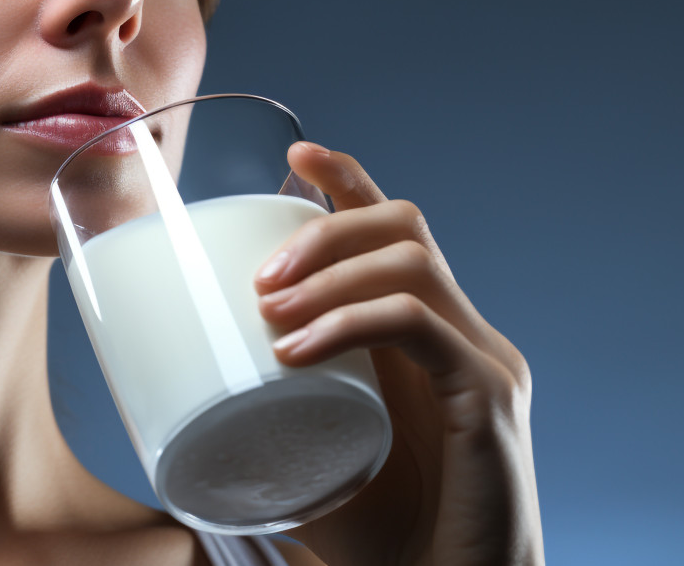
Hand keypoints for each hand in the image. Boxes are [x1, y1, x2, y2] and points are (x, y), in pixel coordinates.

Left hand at [256, 142, 543, 565]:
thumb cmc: (388, 538)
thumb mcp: (324, 455)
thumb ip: (284, 412)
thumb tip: (194, 384)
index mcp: (429, 340)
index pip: (396, 233)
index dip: (351, 181)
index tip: (296, 155)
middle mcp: (465, 336)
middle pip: (405, 226)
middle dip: (326, 226)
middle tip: (260, 277)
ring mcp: (484, 361)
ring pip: (411, 261)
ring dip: (329, 271)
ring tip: (268, 310)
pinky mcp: (489, 396)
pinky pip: (418, 323)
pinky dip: (348, 322)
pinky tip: (295, 349)